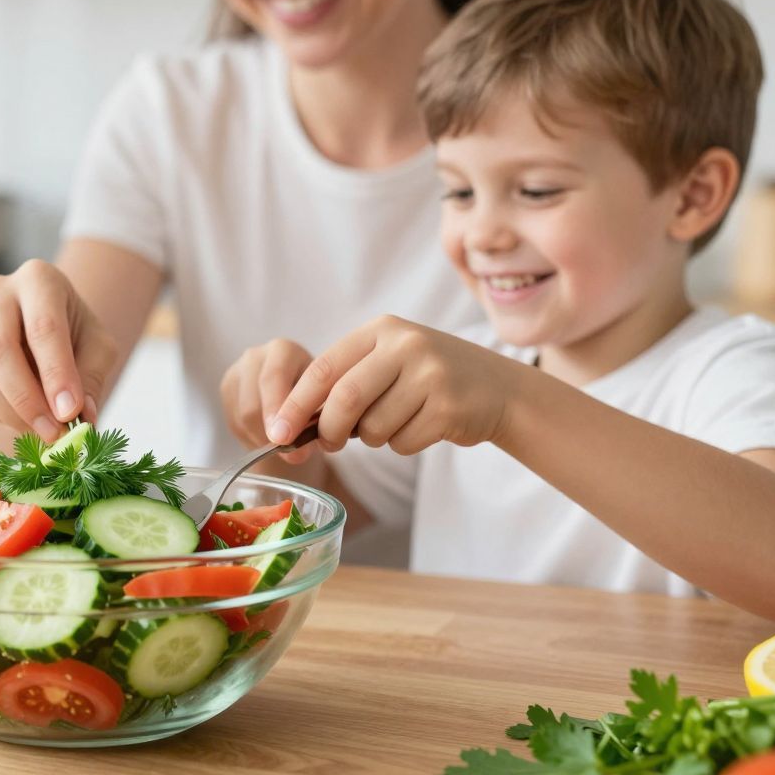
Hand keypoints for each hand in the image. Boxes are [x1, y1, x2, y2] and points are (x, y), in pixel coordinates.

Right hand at [0, 260, 117, 441]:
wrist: (46, 328)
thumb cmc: (75, 334)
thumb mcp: (98, 348)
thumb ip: (91, 379)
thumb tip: (82, 417)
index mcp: (38, 279)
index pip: (43, 327)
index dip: (55, 374)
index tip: (69, 413)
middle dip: (26, 400)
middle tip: (53, 432)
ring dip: (11, 414)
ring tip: (43, 429)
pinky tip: (20, 417)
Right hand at [220, 339, 318, 464]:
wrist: (298, 391)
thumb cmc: (317, 394)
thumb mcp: (323, 400)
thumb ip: (313, 418)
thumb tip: (298, 450)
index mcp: (283, 350)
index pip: (273, 378)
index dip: (277, 411)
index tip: (284, 440)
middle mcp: (255, 356)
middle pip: (251, 403)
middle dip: (269, 435)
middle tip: (291, 457)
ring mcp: (236, 372)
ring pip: (241, 418)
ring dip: (262, 440)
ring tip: (284, 449)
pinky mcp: (227, 388)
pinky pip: (234, 423)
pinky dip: (252, 438)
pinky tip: (269, 439)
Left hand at [267, 316, 515, 456]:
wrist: (497, 388)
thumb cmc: (427, 379)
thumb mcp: (388, 360)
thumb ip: (346, 380)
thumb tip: (293, 420)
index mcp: (381, 330)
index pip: (323, 369)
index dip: (295, 404)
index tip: (277, 431)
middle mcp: (406, 345)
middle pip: (345, 399)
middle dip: (329, 430)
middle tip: (329, 444)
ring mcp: (431, 374)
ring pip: (373, 427)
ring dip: (375, 438)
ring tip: (398, 420)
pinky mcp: (449, 406)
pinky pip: (402, 442)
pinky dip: (403, 444)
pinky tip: (424, 426)